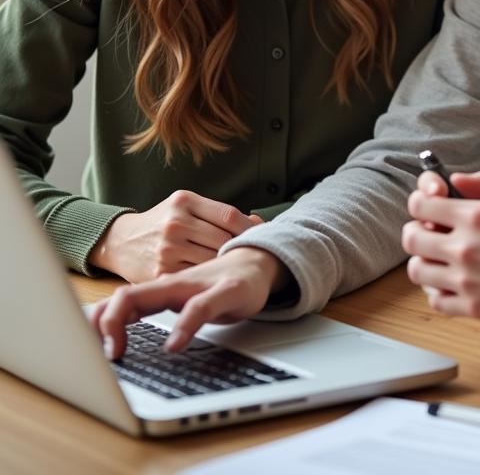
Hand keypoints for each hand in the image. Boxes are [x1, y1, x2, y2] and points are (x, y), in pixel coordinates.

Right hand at [87, 189, 260, 283]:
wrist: (121, 241)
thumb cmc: (162, 222)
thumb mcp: (185, 205)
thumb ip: (216, 213)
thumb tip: (256, 221)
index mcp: (184, 201)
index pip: (229, 216)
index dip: (249, 228)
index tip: (260, 236)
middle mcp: (175, 223)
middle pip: (223, 239)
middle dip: (241, 247)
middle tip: (252, 254)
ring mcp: (167, 249)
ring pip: (213, 260)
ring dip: (227, 264)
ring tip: (237, 264)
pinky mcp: (161, 273)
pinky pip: (196, 276)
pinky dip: (209, 277)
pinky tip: (216, 276)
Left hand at [91, 247, 287, 358]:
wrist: (259, 261)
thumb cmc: (216, 284)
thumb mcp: (178, 299)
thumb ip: (150, 310)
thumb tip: (109, 332)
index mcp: (160, 288)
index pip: (118, 299)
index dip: (96, 322)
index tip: (86, 349)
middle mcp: (173, 284)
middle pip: (126, 296)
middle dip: (101, 322)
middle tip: (98, 354)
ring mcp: (198, 285)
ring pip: (155, 296)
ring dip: (129, 322)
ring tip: (117, 352)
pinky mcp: (226, 290)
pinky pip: (200, 308)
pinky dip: (184, 326)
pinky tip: (174, 345)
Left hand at [402, 167, 479, 324]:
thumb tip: (459, 180)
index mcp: (478, 216)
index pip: (421, 204)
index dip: (423, 199)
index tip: (432, 202)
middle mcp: (465, 248)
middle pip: (412, 238)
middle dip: (419, 229)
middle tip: (435, 229)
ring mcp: (467, 282)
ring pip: (418, 271)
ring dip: (425, 260)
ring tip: (443, 257)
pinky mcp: (475, 309)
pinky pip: (435, 302)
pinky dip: (437, 291)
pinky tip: (454, 282)